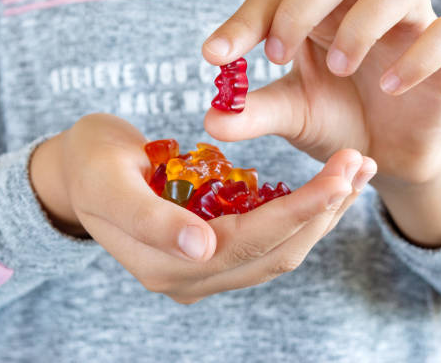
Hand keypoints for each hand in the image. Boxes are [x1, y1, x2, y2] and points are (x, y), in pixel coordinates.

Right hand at [30, 113, 375, 302]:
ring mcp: (204, 269)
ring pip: (278, 250)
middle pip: (273, 251)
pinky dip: (300, 213)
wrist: (79, 171)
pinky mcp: (214, 252)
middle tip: (360, 164)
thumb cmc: (89, 163)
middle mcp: (190, 278)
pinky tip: (326, 187)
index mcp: (163, 265)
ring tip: (356, 172)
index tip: (340, 176)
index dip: (297, 212)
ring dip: (321, 214)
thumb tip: (201, 249)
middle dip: (322, 210)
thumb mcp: (108, 180)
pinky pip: (268, 239)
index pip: (247, 241)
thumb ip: (148, 218)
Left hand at [202, 0, 440, 187]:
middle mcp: (361, 4)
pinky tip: (389, 89)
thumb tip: (210, 120)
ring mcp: (408, 23)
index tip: (214, 56)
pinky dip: (416, 58)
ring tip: (339, 67)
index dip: (245, 19)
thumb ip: (254, 113)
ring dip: (362, 24)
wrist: (387, 155)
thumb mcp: (292, 115)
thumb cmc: (337, 120)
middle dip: (303, 6)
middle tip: (279, 54)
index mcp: (317, 13)